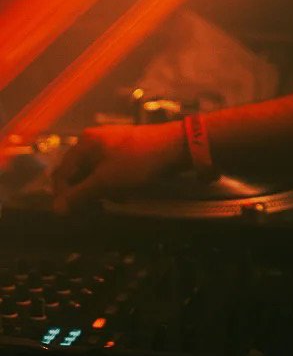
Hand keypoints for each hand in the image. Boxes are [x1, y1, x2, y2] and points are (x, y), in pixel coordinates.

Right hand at [51, 123, 186, 213]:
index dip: (64, 196)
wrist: (174, 146)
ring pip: (95, 175)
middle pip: (77, 174)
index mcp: (85, 144)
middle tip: (97, 209)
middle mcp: (93, 141)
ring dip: (101, 192)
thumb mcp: (106, 181)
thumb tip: (56, 209)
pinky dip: (114, 185)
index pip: (62, 174)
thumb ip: (79, 195)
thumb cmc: (136, 162)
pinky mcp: (124, 151)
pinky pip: (110, 172)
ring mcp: (110, 145)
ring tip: (117, 200)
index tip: (74, 214)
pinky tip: (126, 194)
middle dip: (86, 194)